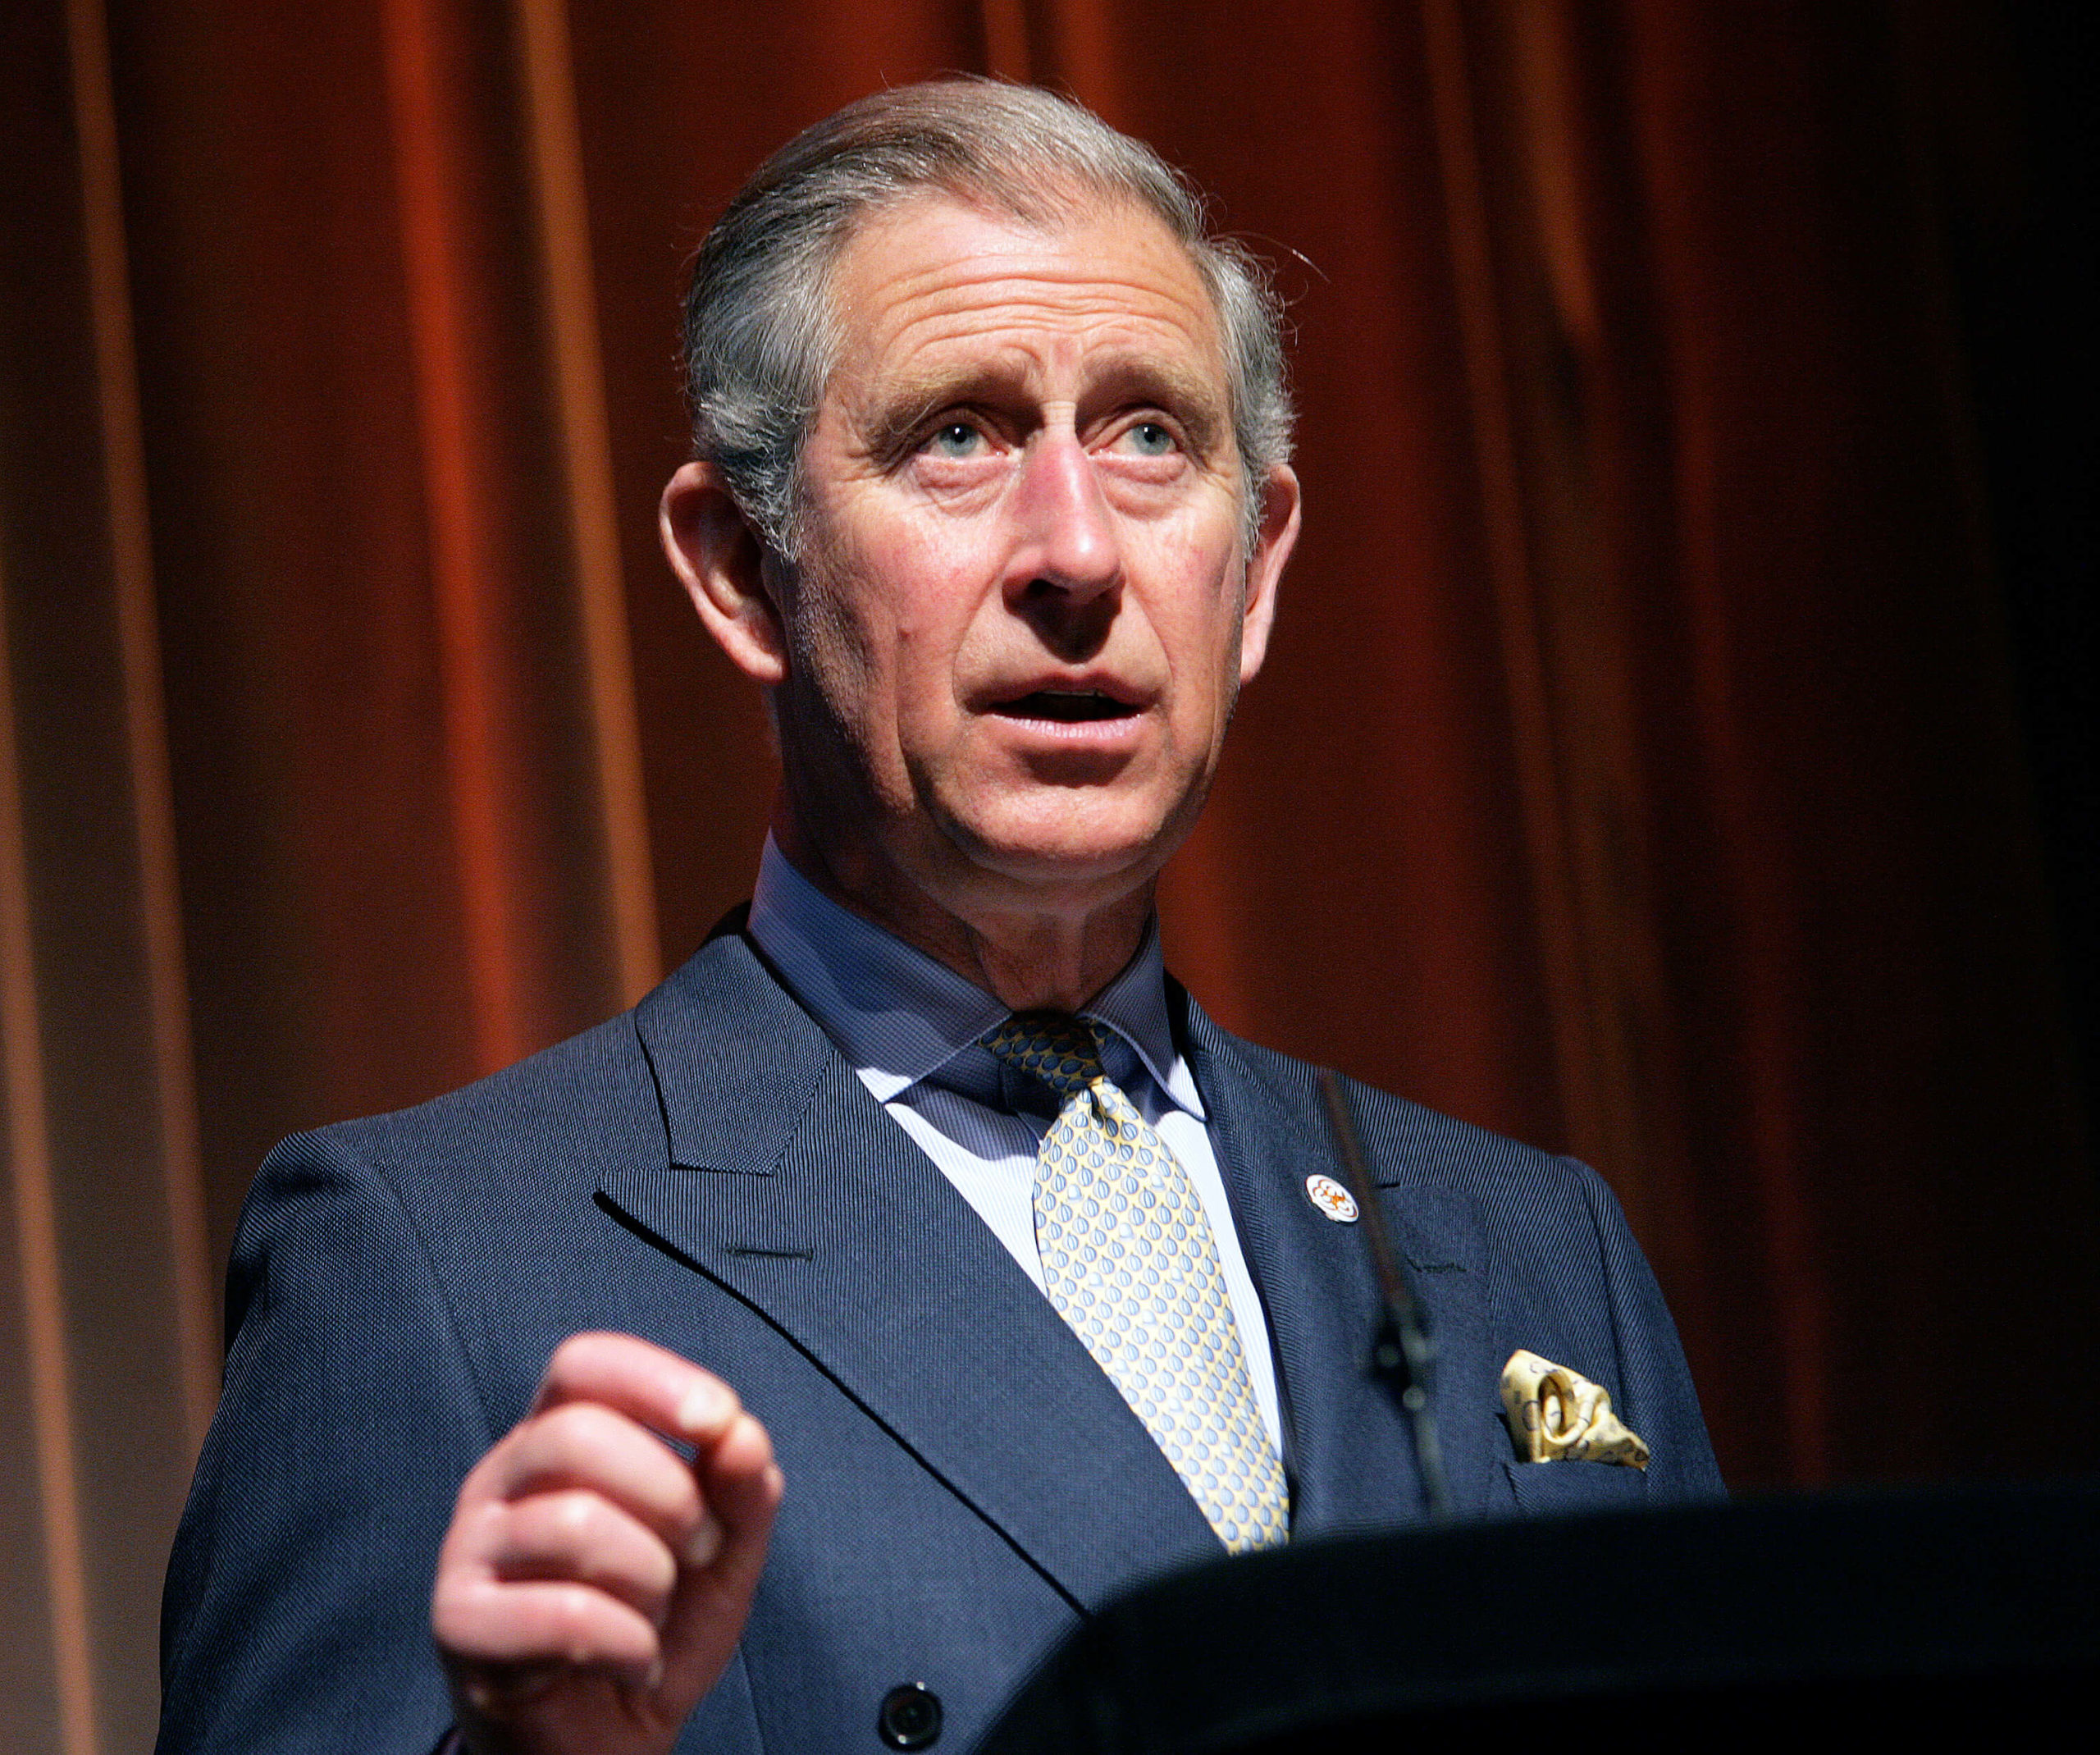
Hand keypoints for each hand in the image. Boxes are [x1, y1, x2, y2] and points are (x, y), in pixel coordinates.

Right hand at [432, 1332, 782, 1754]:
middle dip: (671, 1496)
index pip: (583, 1365)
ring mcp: (468, 1551)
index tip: (718, 1420)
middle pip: (579, 1435)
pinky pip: (560, 1614)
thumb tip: (741, 1434)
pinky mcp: (458, 1626)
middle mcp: (500, 1480)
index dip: (655, 1379)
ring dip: (650, 1579)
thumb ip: (741, 1488)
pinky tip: (633, 1661)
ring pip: (574, 1523)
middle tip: (698, 1553)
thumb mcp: (721, 1554)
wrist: (602, 1745)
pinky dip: (627, 1643)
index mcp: (555, 1439)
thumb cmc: (655, 1626)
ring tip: (655, 1615)